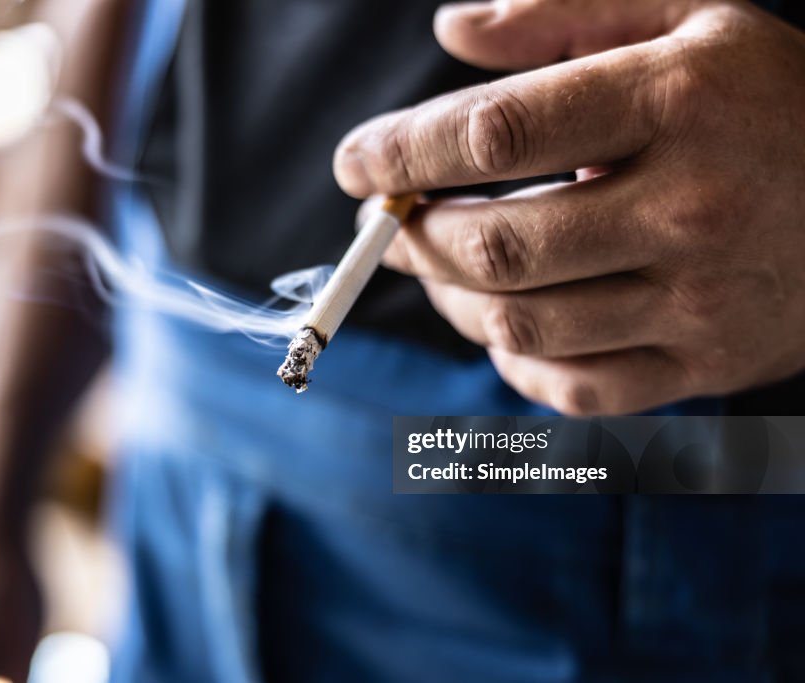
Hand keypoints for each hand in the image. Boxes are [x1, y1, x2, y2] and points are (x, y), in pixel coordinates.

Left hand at [334, 0, 804, 414]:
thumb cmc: (766, 98)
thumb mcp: (686, 15)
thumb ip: (563, 13)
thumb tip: (450, 30)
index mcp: (678, 103)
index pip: (499, 134)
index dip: (403, 152)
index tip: (354, 164)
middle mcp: (689, 209)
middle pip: (497, 245)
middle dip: (411, 237)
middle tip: (381, 224)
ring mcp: (700, 302)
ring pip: (524, 325)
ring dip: (449, 299)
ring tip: (432, 263)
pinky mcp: (705, 366)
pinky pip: (574, 389)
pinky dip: (513, 362)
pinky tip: (503, 322)